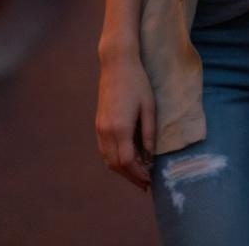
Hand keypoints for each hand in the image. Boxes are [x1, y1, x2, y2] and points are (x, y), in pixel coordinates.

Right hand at [96, 55, 155, 190]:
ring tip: (137, 174)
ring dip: (121, 170)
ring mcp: (100, 128)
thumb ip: (149, 133)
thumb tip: (150, 155)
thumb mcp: (149, 106)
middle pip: (115, 165)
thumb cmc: (137, 82)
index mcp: (120, 128)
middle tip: (145, 183)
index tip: (150, 180)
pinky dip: (114, 159)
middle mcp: (106, 131)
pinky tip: (126, 159)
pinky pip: (104, 149)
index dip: (138, 174)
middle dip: (130, 176)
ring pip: (107, 159)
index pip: (127, 162)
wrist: (116, 64)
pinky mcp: (98, 123)